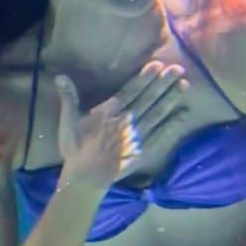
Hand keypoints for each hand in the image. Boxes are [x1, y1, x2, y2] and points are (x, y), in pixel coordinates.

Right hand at [55, 62, 187, 190]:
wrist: (84, 179)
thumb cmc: (75, 148)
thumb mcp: (68, 122)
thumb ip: (68, 98)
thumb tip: (60, 76)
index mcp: (108, 113)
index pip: (130, 91)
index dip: (144, 78)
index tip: (158, 65)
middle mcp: (124, 122)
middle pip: (147, 100)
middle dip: (163, 84)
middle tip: (179, 69)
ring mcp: (135, 138)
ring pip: (156, 114)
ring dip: (171, 99)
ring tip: (185, 85)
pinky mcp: (142, 152)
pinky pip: (160, 136)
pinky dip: (172, 125)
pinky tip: (184, 114)